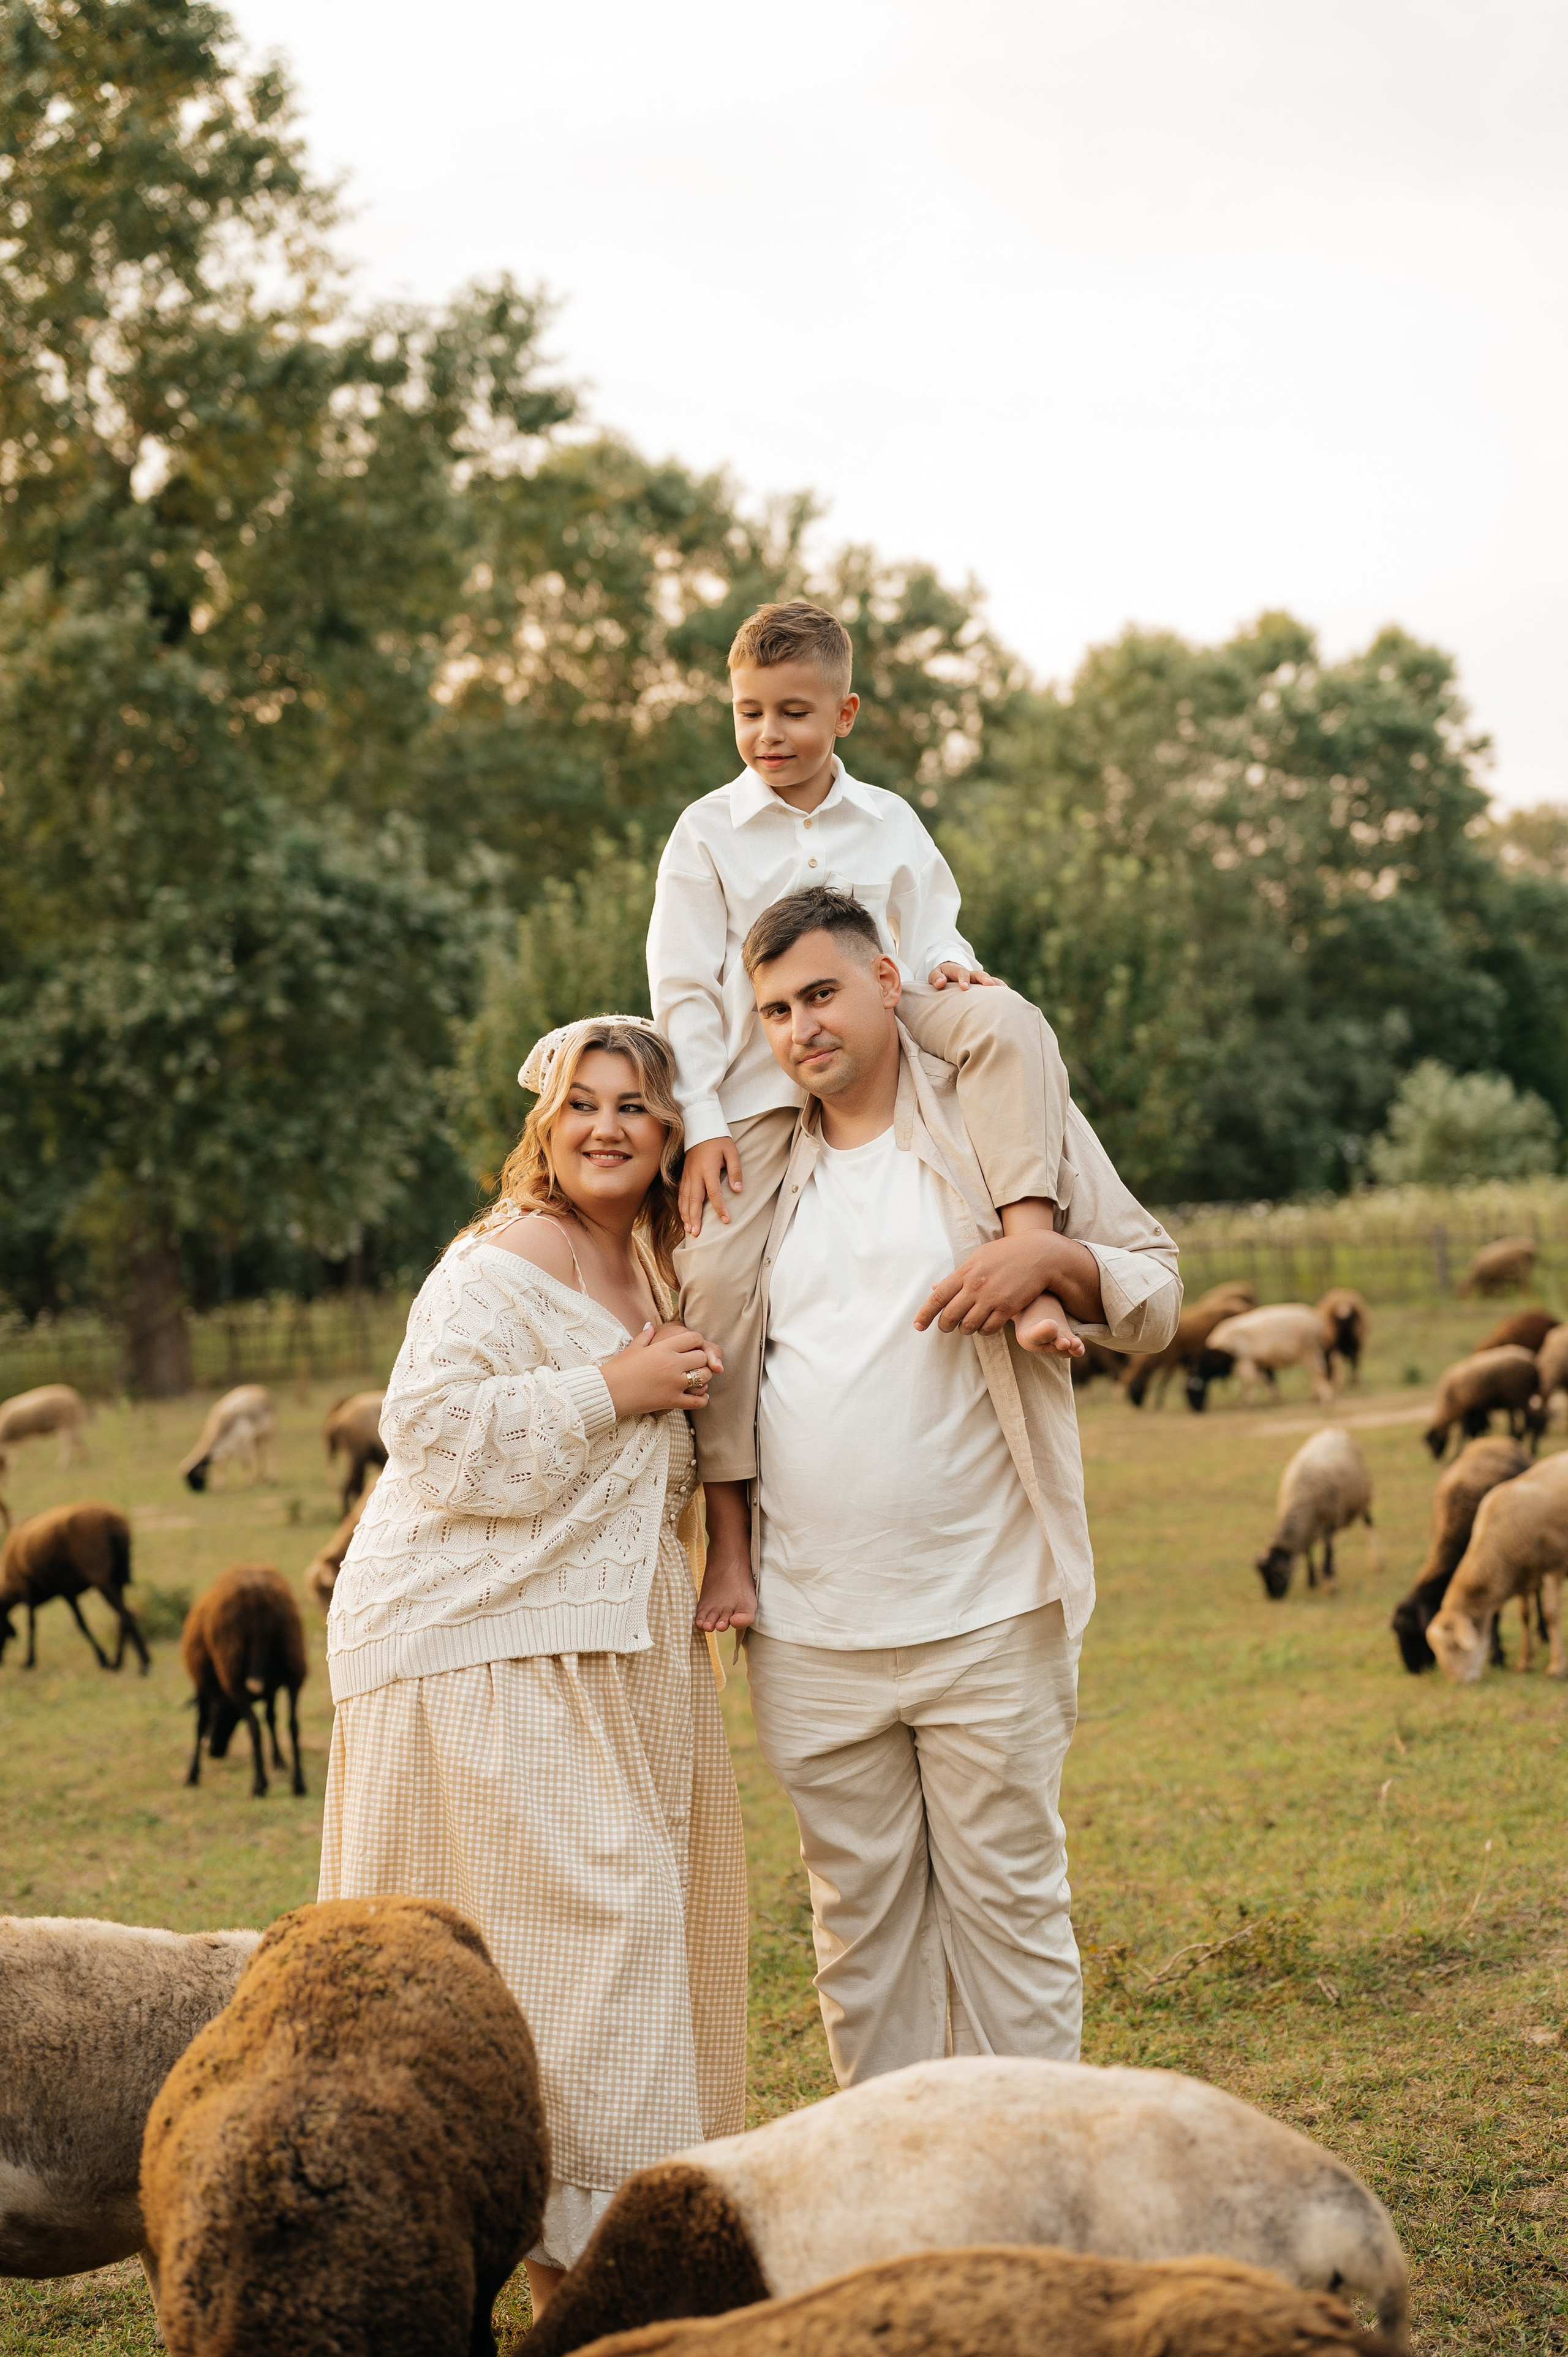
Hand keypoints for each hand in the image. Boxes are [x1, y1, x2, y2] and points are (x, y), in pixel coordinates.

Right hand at [601, 1322, 722, 1417]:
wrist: (609, 1391)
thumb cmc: (618, 1368)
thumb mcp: (633, 1348)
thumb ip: (645, 1335)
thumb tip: (650, 1325)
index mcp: (663, 1348)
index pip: (694, 1338)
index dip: (698, 1341)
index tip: (694, 1347)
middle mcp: (672, 1364)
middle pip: (702, 1358)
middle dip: (703, 1360)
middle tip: (698, 1364)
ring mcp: (674, 1383)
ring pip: (704, 1377)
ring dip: (705, 1377)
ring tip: (699, 1378)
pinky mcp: (672, 1401)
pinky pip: (697, 1401)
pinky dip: (702, 1399)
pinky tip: (701, 1396)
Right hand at [679, 1137, 741, 1236]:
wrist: (700, 1127)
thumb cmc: (718, 1140)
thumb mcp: (731, 1152)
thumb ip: (735, 1171)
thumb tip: (737, 1190)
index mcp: (708, 1169)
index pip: (713, 1192)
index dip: (719, 1207)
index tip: (726, 1220)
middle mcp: (695, 1174)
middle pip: (694, 1199)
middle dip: (695, 1218)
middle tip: (696, 1234)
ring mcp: (687, 1175)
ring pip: (685, 1199)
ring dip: (686, 1215)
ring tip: (689, 1230)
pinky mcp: (684, 1175)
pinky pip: (681, 1194)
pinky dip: (681, 1206)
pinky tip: (683, 1216)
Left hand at [914, 1236, 1064, 1336]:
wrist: (1038, 1254)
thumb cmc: (1006, 1254)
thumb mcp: (978, 1258)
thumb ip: (957, 1276)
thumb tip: (935, 1288)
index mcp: (965, 1272)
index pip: (938, 1298)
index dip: (925, 1314)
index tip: (917, 1326)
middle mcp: (975, 1286)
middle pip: (949, 1316)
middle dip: (944, 1326)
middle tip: (946, 1327)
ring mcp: (991, 1298)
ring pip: (968, 1326)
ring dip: (965, 1329)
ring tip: (968, 1325)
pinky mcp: (1007, 1308)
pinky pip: (988, 1329)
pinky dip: (984, 1331)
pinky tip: (986, 1325)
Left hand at [928, 962, 1002, 990]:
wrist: (949, 973)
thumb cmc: (941, 976)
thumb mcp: (935, 975)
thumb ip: (936, 978)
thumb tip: (941, 983)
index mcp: (958, 970)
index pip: (962, 973)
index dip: (964, 979)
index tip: (965, 987)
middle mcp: (971, 974)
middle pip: (980, 974)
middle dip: (985, 978)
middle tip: (990, 984)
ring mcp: (979, 980)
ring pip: (990, 980)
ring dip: (997, 984)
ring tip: (1006, 991)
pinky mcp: (984, 987)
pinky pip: (994, 988)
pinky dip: (1001, 991)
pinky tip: (1010, 998)